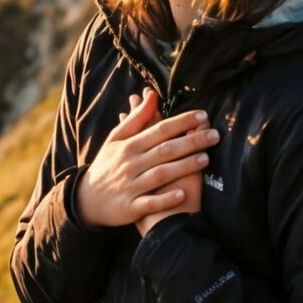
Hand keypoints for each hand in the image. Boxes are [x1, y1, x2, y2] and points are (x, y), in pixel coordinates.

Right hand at [72, 88, 218, 233]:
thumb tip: (151, 94)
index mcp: (129, 145)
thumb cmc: (108, 165)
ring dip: (183, 166)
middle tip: (215, 135)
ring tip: (206, 159)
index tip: (203, 116)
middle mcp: (131, 164)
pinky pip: (150, 203)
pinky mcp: (131, 207)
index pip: (159, 129)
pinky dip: (166, 199)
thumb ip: (137, 118)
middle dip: (191, 141)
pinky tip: (182, 194)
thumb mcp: (116, 139)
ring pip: (160, 174)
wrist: (87, 200)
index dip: (182, 122)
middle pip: (164, 150)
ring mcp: (131, 186)